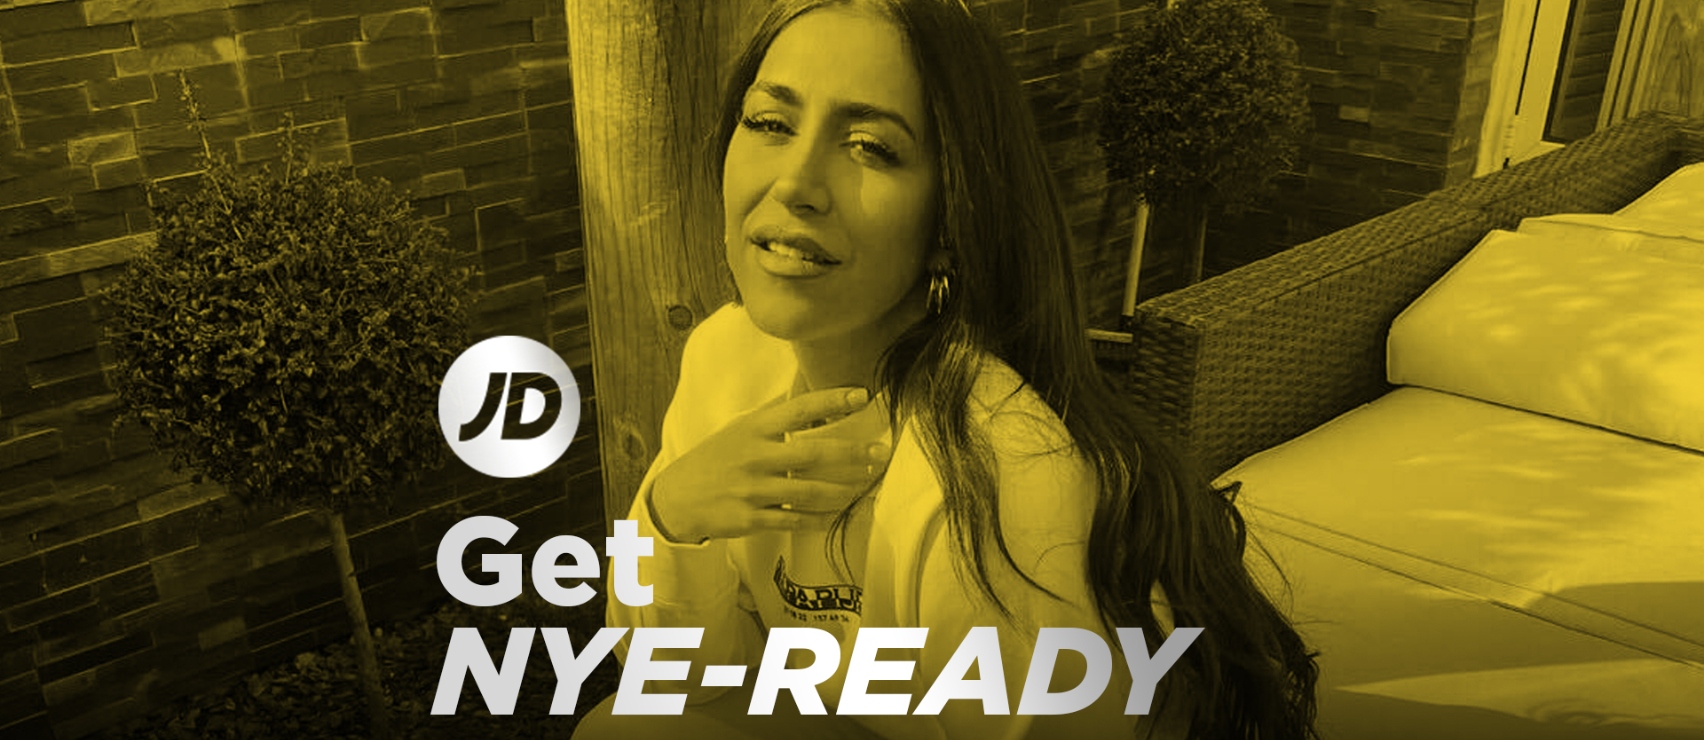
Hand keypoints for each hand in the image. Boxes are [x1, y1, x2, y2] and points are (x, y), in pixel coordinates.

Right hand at [649, 386, 891, 541]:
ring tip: (868, 485)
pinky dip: (821, 518)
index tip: (863, 395)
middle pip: (813, 452)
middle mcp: (756, 456)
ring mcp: (754, 489)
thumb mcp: (740, 428)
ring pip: (810, 491)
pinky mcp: (752, 518)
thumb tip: (807, 386)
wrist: (678, 498)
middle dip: (852, 452)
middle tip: (881, 452)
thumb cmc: (717, 457)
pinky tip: (840, 515)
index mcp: (755, 428)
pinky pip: (796, 519)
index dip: (832, 400)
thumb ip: (775, 414)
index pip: (800, 408)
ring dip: (844, 489)